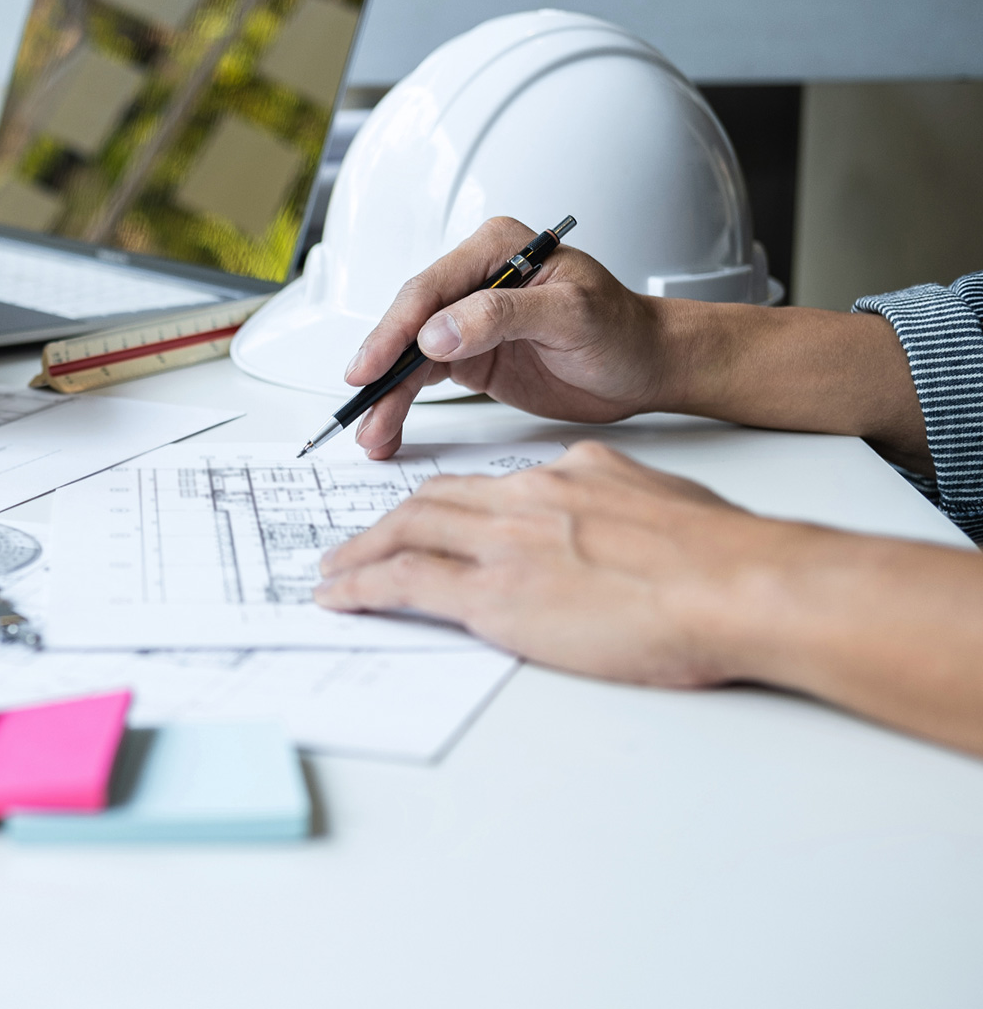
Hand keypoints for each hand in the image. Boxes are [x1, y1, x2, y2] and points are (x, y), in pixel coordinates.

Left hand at [313, 442, 775, 686]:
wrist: (739, 585)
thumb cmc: (724, 559)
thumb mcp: (664, 503)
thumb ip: (623, 504)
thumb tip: (614, 519)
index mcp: (569, 475)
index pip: (488, 485)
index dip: (447, 503)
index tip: (428, 518)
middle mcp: (527, 498)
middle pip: (434, 502)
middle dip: (388, 523)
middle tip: (357, 542)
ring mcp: (506, 544)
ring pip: (406, 532)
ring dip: (360, 552)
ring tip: (332, 571)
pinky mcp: (495, 594)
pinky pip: (405, 582)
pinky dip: (361, 586)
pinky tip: (338, 597)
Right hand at [347, 217, 669, 458]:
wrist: (646, 366)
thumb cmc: (623, 330)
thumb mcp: (572, 315)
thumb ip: (503, 315)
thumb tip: (440, 331)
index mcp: (497, 251)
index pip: (430, 288)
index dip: (395, 328)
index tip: (374, 364)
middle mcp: (475, 282)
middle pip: (410, 323)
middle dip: (382, 367)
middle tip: (363, 403)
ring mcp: (468, 321)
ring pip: (410, 356)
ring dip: (388, 394)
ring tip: (373, 431)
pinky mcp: (469, 356)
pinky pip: (423, 379)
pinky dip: (403, 404)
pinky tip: (388, 426)